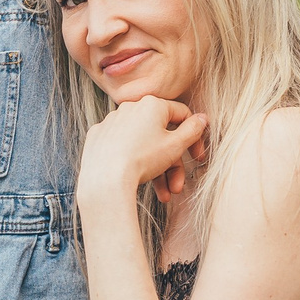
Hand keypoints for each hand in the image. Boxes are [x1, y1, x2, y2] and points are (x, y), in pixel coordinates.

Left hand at [78, 96, 210, 209]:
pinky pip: (122, 148)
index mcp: (152, 104)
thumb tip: (202, 118)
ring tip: (163, 195)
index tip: (197, 157)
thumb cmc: (142, 159)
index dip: (194, 138)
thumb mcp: (175, 145)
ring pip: (142, 145)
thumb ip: (193, 130)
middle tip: (177, 186)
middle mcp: (130, 107)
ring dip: (156, 171)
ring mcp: (111, 122)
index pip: (182, 115)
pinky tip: (134, 180)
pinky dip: (131, 162)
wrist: (105, 179)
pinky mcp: (98, 137)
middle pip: (161, 136)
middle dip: (173, 165)